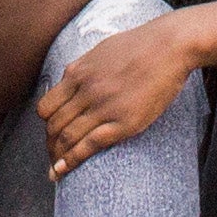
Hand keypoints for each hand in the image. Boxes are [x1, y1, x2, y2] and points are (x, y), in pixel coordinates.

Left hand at [36, 15, 203, 173]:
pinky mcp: (123, 122)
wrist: (170, 46)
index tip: (51, 133)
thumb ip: (83, 67)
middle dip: (50, 144)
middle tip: (53, 155)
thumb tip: (71, 79)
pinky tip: (61, 171)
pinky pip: (89, 145)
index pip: (46, 107)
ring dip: (57, 157)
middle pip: (54, 126)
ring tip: (55, 169)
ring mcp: (103, 107)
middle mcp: (85, 91)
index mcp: (77, 73)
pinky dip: (71, 161)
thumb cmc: (141, 45)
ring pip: (67, 138)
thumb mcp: (101, 50)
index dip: (46, 124)